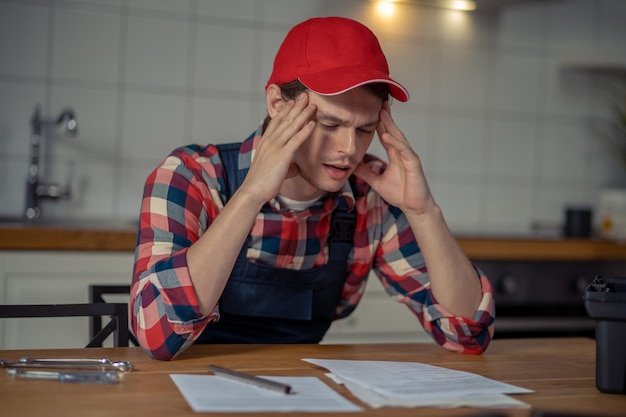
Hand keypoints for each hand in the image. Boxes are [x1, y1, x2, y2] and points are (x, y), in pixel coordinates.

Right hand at [237, 93, 316, 204]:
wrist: (252, 191)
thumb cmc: (261, 183)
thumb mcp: (273, 170)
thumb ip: (285, 166)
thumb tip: (295, 168)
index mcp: (265, 142)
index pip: (276, 121)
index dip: (285, 110)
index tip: (293, 101)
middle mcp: (269, 141)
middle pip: (285, 119)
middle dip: (296, 106)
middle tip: (305, 95)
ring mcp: (276, 148)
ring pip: (292, 127)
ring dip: (303, 114)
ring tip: (312, 105)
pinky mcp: (282, 156)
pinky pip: (296, 141)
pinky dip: (305, 131)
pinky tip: (312, 123)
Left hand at [353, 101, 434, 216]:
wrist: (414, 208)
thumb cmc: (400, 194)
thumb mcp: (377, 182)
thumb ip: (366, 173)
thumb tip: (353, 166)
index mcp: (395, 156)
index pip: (386, 135)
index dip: (379, 123)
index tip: (371, 111)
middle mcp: (403, 153)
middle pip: (393, 131)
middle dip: (386, 117)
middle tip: (378, 102)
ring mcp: (409, 157)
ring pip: (399, 137)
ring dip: (390, 125)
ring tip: (382, 113)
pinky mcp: (414, 164)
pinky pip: (404, 150)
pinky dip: (395, 142)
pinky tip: (387, 135)